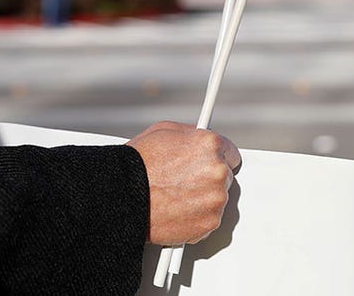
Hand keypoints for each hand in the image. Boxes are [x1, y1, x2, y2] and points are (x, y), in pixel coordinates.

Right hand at [127, 121, 240, 245]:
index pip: (231, 153)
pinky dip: (197, 218)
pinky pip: (210, 220)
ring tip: (176, 196)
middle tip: (183, 181)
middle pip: (225, 177)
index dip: (216, 159)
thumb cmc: (137, 165)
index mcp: (210, 145)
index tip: (206, 164)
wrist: (122, 195)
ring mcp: (216, 199)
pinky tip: (176, 210)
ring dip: (203, 200)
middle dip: (207, 179)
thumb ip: (190, 134)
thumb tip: (198, 137)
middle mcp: (218, 171)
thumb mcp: (162, 131)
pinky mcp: (210, 223)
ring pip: (217, 200)